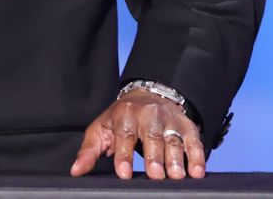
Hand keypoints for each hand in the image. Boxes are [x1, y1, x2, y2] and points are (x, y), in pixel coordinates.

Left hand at [70, 89, 205, 179]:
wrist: (147, 95)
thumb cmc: (121, 118)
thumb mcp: (101, 129)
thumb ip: (89, 151)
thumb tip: (76, 171)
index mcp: (125, 115)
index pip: (124, 135)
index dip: (123, 155)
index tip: (123, 173)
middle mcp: (149, 114)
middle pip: (152, 136)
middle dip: (154, 156)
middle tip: (155, 175)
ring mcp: (169, 120)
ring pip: (173, 139)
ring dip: (176, 158)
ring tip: (175, 176)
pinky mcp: (187, 126)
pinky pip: (194, 141)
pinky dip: (196, 156)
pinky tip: (196, 171)